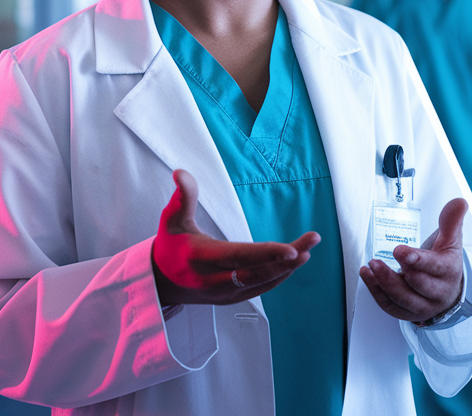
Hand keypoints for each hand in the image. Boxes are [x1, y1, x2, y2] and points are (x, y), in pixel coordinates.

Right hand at [151, 169, 319, 305]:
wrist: (161, 282)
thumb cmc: (170, 245)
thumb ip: (183, 196)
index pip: (238, 256)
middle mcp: (213, 280)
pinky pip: (260, 289)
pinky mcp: (231, 299)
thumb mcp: (172, 219)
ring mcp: (223, 293)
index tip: (291, 249)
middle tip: (311, 243)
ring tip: (308, 249)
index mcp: (200, 258)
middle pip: (256, 272)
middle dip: (287, 259)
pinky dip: (278, 276)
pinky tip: (293, 263)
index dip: (266, 254)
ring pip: (262, 283)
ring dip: (287, 268)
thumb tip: (181, 172)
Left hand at [359, 197, 466, 322]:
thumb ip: (451, 221)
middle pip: (418, 286)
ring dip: (384, 283)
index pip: (435, 267)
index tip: (400, 251)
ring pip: (403, 299)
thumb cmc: (446, 263)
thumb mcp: (451, 240)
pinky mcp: (409, 313)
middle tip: (378, 260)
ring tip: (371, 266)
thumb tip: (459, 202)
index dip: (417, 260)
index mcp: (449, 271)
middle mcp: (438, 292)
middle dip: (397, 274)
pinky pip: (391, 307)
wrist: (448, 291)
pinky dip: (377, 293)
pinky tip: (368, 277)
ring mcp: (423, 306)